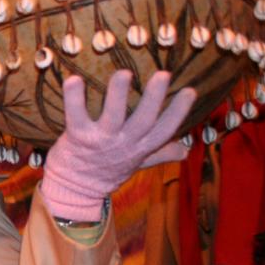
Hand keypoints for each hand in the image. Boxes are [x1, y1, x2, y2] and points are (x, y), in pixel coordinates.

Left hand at [42, 70, 194, 220]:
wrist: (75, 191)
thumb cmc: (107, 172)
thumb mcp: (137, 163)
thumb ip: (160, 153)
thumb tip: (185, 150)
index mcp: (139, 148)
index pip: (164, 130)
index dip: (178, 112)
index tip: (190, 91)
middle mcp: (123, 143)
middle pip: (143, 120)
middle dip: (154, 98)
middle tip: (163, 74)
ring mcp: (100, 140)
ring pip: (112, 116)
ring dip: (117, 94)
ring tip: (124, 73)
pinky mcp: (78, 137)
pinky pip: (76, 115)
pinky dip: (73, 98)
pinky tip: (74, 79)